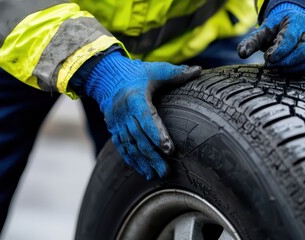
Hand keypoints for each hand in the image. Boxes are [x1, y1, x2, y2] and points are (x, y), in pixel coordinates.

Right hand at [81, 51, 200, 179]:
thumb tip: (198, 70)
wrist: (106, 77)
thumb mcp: (155, 70)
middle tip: (165, 171)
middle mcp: (123, 113)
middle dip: (151, 155)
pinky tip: (142, 171)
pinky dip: (131, 160)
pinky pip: (122, 148)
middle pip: (138, 137)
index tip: (168, 149)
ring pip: (130, 146)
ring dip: (142, 162)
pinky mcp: (113, 129)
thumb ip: (175, 73)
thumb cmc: (135, 73)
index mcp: (135, 98)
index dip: (157, 134)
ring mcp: (116, 123)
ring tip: (155, 175)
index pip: (146, 119)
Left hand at [238, 3, 304, 74]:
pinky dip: (303, 71)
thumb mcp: (263, 32)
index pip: (291, 38)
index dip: (279, 52)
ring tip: (279, 68)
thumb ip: (251, 42)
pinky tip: (290, 70)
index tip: (268, 58)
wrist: (294, 27)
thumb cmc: (276, 31)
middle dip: (284, 62)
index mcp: (297, 21)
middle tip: (271, 65)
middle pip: (302, 51)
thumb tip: (241, 54)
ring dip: (292, 68)